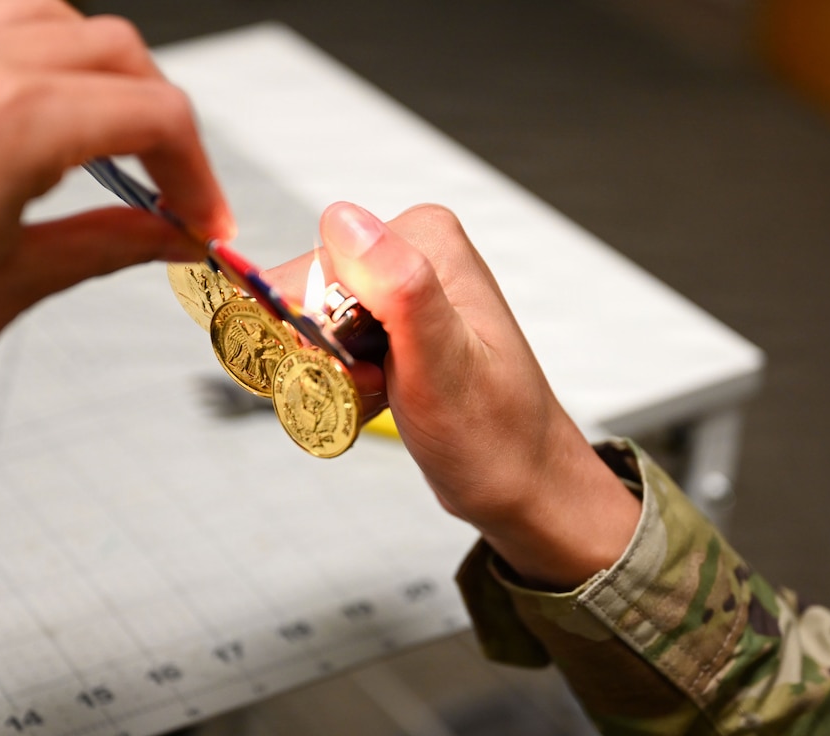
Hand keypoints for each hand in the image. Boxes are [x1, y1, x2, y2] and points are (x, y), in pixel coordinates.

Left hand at [0, 0, 232, 488]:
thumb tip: (172, 234)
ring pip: (17, 6)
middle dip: (151, 109)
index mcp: (9, 127)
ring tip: (80, 121)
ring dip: (70, 58)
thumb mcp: (20, 286)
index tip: (200, 210)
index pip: (151, 112)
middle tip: (162, 177)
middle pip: (101, 45)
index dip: (196, 166)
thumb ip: (110, 241)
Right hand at [316, 202, 639, 587]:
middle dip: (318, 347)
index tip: (353, 363)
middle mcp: (412, 252)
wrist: (520, 481)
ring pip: (310, 317)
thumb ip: (400, 286)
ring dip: (323, 365)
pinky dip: (333, 373)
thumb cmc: (494, 435)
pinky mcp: (392, 322)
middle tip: (369, 384)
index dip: (316, 324)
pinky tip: (374, 393)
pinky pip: (328, 337)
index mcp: (426, 238)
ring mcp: (402, 288)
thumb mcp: (442, 363)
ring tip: (377, 391)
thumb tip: (345, 220)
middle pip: (309, 288)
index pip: (319, 261)